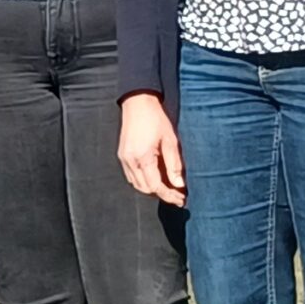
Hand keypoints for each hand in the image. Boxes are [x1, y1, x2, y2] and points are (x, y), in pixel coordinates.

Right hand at [117, 91, 184, 206]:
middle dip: (161, 194)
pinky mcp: (122, 156)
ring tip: (168, 189)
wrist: (138, 104)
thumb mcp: (171, 141)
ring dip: (152, 189)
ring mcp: (124, 159)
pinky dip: (143, 182)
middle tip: (178, 196)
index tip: (182, 199)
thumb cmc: (156, 120)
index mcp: (142, 158)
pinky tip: (155, 178)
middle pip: (145, 189)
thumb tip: (179, 185)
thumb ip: (174, 164)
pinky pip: (132, 176)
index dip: (169, 195)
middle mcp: (130, 161)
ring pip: (137, 185)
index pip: (156, 186)